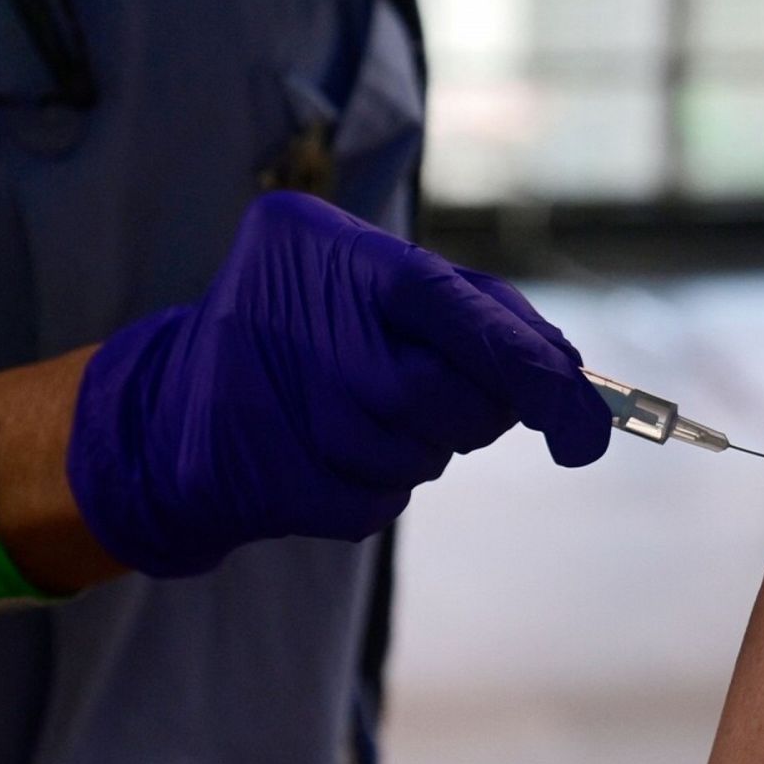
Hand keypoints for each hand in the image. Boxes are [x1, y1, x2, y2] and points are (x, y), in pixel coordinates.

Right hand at [67, 191, 610, 575]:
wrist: (177, 396)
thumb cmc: (315, 325)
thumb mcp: (389, 282)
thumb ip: (486, 311)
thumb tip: (571, 381)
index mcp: (344, 257)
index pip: (460, 312)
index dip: (532, 369)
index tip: (586, 428)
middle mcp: (304, 324)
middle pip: (448, 402)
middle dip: (471, 412)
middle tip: (438, 394)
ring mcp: (278, 405)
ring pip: (416, 460)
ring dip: (416, 449)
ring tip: (355, 412)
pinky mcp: (263, 479)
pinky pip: (374, 505)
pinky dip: (372, 489)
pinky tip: (327, 454)